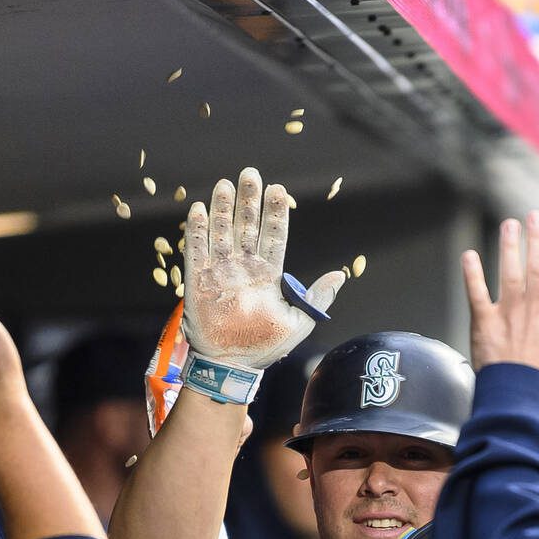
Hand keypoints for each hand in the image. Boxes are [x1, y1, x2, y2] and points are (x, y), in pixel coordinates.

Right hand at [183, 167, 345, 370]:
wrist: (232, 365)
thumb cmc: (266, 347)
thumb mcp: (299, 323)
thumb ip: (317, 298)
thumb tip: (341, 275)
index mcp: (269, 274)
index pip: (274, 235)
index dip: (275, 213)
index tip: (278, 190)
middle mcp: (245, 268)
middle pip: (247, 226)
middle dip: (249, 200)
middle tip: (250, 174)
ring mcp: (221, 272)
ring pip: (222, 232)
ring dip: (224, 208)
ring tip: (226, 184)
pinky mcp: (199, 281)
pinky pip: (197, 251)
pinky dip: (198, 231)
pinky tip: (199, 209)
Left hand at [463, 212, 538, 390]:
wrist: (518, 401)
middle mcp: (532, 308)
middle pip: (535, 266)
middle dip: (537, 238)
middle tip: (536, 215)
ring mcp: (506, 313)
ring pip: (508, 272)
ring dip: (508, 246)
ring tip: (508, 225)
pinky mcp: (483, 323)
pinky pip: (475, 293)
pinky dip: (471, 274)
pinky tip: (468, 255)